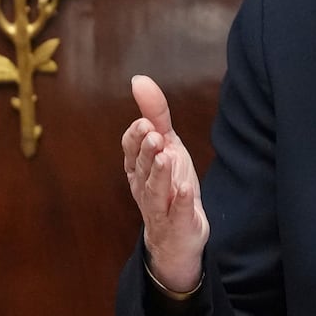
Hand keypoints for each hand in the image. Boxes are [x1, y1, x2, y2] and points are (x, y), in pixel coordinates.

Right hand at [123, 75, 209, 292]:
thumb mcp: (167, 146)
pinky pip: (178, 212)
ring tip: (165, 156)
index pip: (130, 150)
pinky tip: (185, 189)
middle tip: (154, 134)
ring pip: (155, 190)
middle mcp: (145, 187)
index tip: (145, 122)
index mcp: (139, 168)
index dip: (136, 137)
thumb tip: (139, 80)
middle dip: (146, 151)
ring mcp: (160, 207)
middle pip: (142, 168)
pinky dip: (180, 200)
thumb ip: (155, 114)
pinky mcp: (179, 223)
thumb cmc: (170, 185)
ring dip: (159, 173)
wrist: (179, 235)